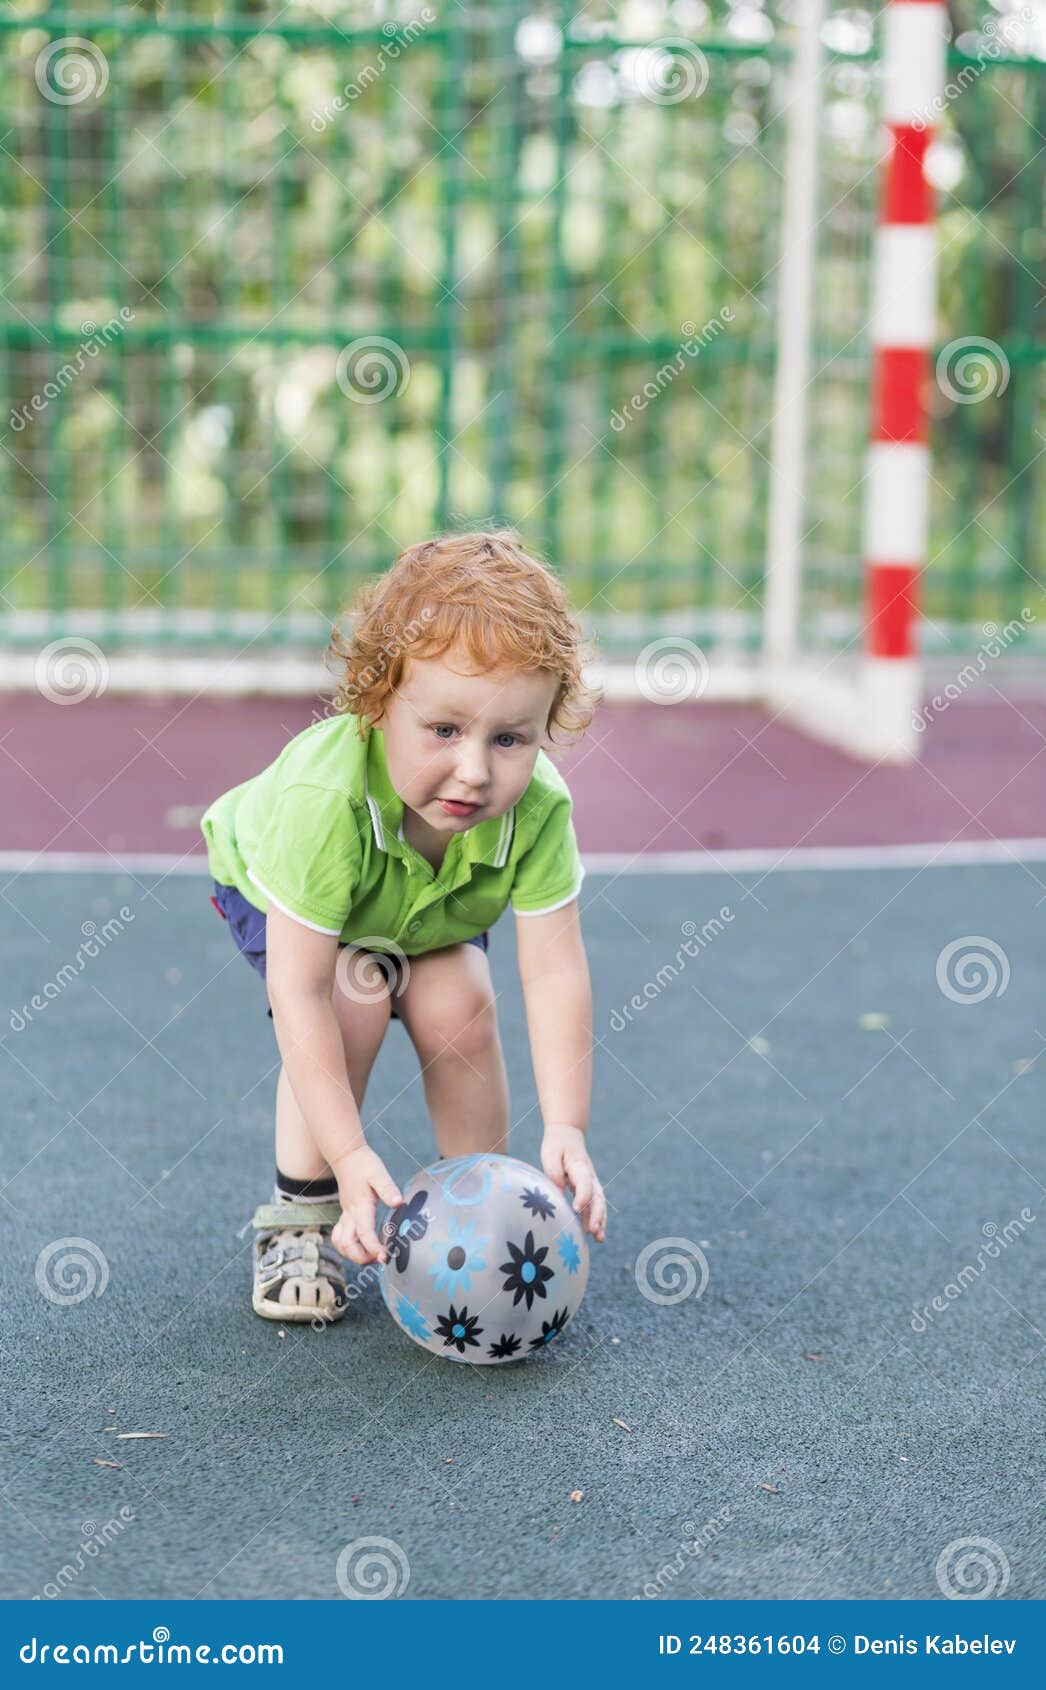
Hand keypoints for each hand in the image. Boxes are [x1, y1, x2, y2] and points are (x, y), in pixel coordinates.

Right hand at [331, 1145, 402, 1265]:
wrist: (346, 1156)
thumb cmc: (364, 1164)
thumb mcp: (379, 1173)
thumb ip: (388, 1189)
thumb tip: (398, 1203)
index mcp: (360, 1207)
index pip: (364, 1234)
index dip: (374, 1248)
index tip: (385, 1257)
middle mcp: (350, 1214)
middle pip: (347, 1245)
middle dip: (362, 1258)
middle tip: (381, 1259)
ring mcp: (345, 1215)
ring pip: (341, 1243)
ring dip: (353, 1255)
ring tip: (373, 1256)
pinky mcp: (345, 1214)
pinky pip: (341, 1237)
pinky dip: (349, 1247)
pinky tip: (363, 1246)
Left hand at [541, 1124, 605, 1241]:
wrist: (568, 1135)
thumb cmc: (557, 1145)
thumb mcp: (551, 1154)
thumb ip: (554, 1172)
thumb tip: (558, 1191)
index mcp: (580, 1167)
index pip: (585, 1183)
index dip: (582, 1196)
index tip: (576, 1209)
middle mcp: (590, 1177)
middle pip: (597, 1197)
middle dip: (596, 1215)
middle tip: (593, 1230)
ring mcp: (591, 1184)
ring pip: (599, 1204)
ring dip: (600, 1221)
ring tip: (599, 1238)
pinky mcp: (588, 1190)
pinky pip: (595, 1206)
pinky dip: (596, 1220)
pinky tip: (595, 1235)